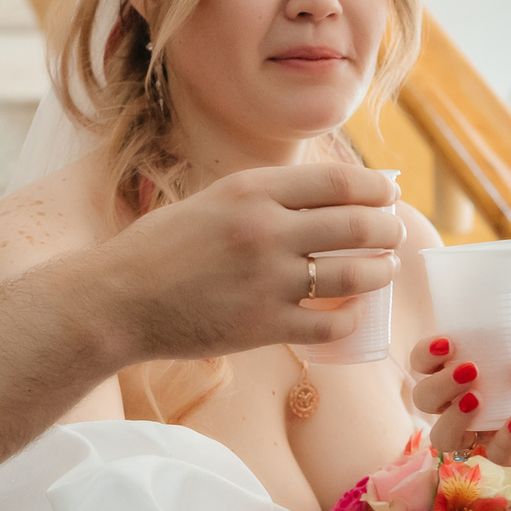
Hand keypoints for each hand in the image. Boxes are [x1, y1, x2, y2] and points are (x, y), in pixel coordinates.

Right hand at [104, 164, 401, 359]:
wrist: (117, 299)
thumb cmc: (161, 248)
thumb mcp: (214, 200)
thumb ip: (266, 196)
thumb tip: (329, 196)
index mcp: (252, 191)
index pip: (339, 183)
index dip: (376, 189)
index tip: (388, 194)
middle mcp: (266, 231)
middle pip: (357, 225)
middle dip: (387, 229)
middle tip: (393, 234)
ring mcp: (268, 281)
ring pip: (354, 275)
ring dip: (379, 272)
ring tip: (384, 270)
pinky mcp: (264, 327)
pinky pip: (329, 325)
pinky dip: (348, 320)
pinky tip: (349, 315)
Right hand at [407, 329, 510, 504]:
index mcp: (473, 361)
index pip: (426, 362)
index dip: (424, 355)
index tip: (446, 343)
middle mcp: (471, 395)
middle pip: (424, 400)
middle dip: (436, 386)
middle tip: (470, 369)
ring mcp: (488, 427)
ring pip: (443, 436)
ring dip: (452, 418)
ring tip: (479, 398)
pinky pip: (492, 453)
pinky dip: (502, 438)